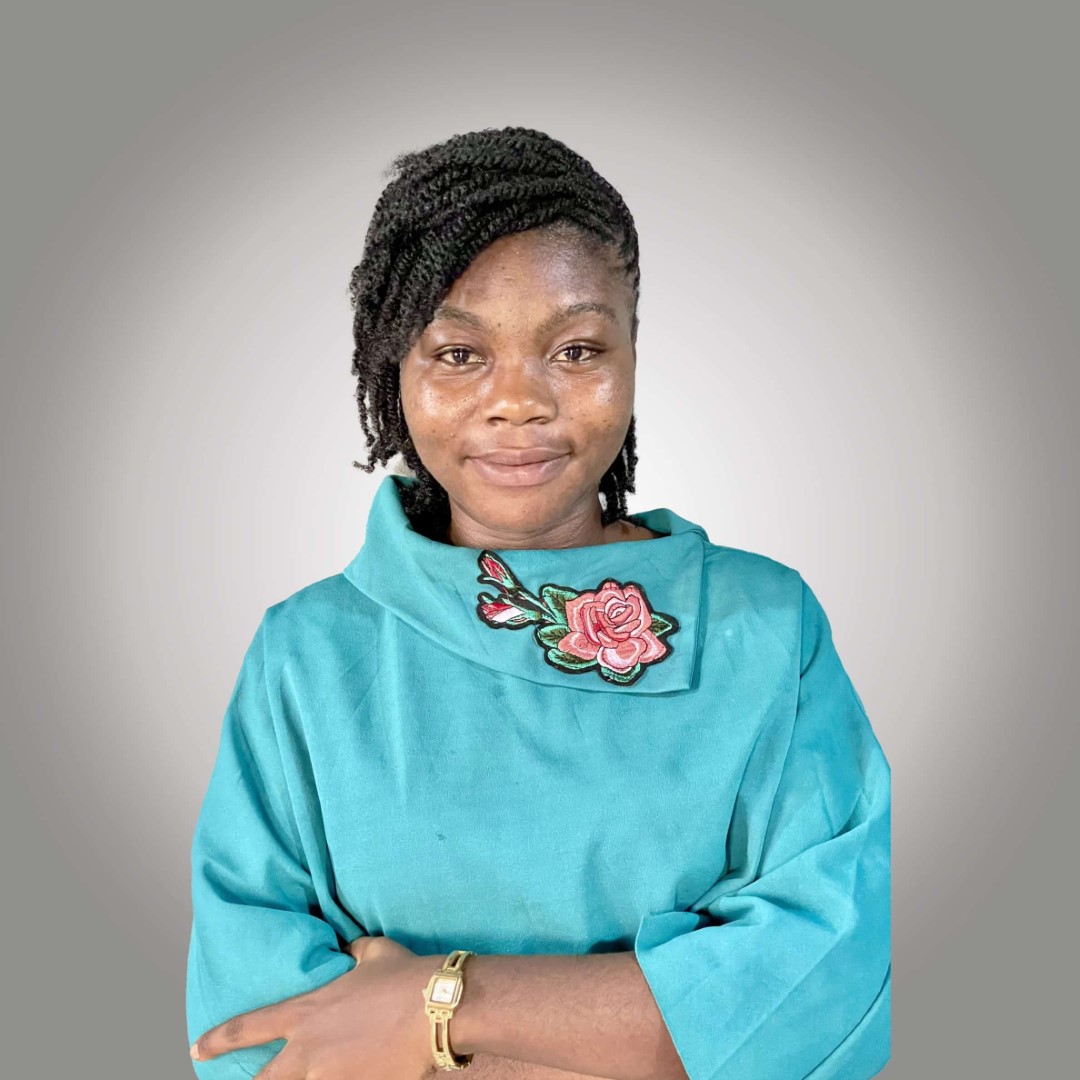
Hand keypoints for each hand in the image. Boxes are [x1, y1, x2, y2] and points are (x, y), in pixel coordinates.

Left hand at [190, 933, 438, 1079]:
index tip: (199, 1049)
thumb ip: (351, 954)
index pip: (248, 1029)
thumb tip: (348, 953)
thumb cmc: (404, 975)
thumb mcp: (372, 953)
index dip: (218, 1040)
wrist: (438, 1007)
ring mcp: (331, 1079)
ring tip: (316, 1075)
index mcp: (306, 1013)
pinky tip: (354, 1077)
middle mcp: (309, 1052)